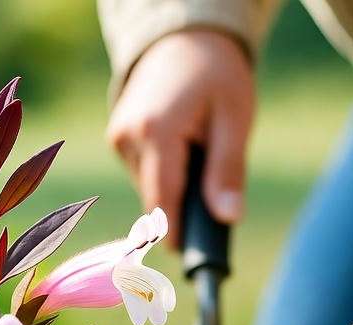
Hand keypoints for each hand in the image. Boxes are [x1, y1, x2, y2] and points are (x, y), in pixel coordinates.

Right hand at [106, 28, 253, 245]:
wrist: (183, 37)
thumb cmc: (216, 74)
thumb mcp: (235, 117)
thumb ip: (228, 170)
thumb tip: (228, 218)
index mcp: (156, 131)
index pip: (163, 199)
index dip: (176, 233)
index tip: (188, 259)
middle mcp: (128, 136)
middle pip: (155, 197)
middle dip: (180, 210)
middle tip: (212, 216)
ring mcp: (118, 136)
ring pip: (149, 185)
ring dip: (174, 187)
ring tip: (200, 161)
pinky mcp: (117, 136)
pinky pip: (142, 170)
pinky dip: (164, 171)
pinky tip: (182, 151)